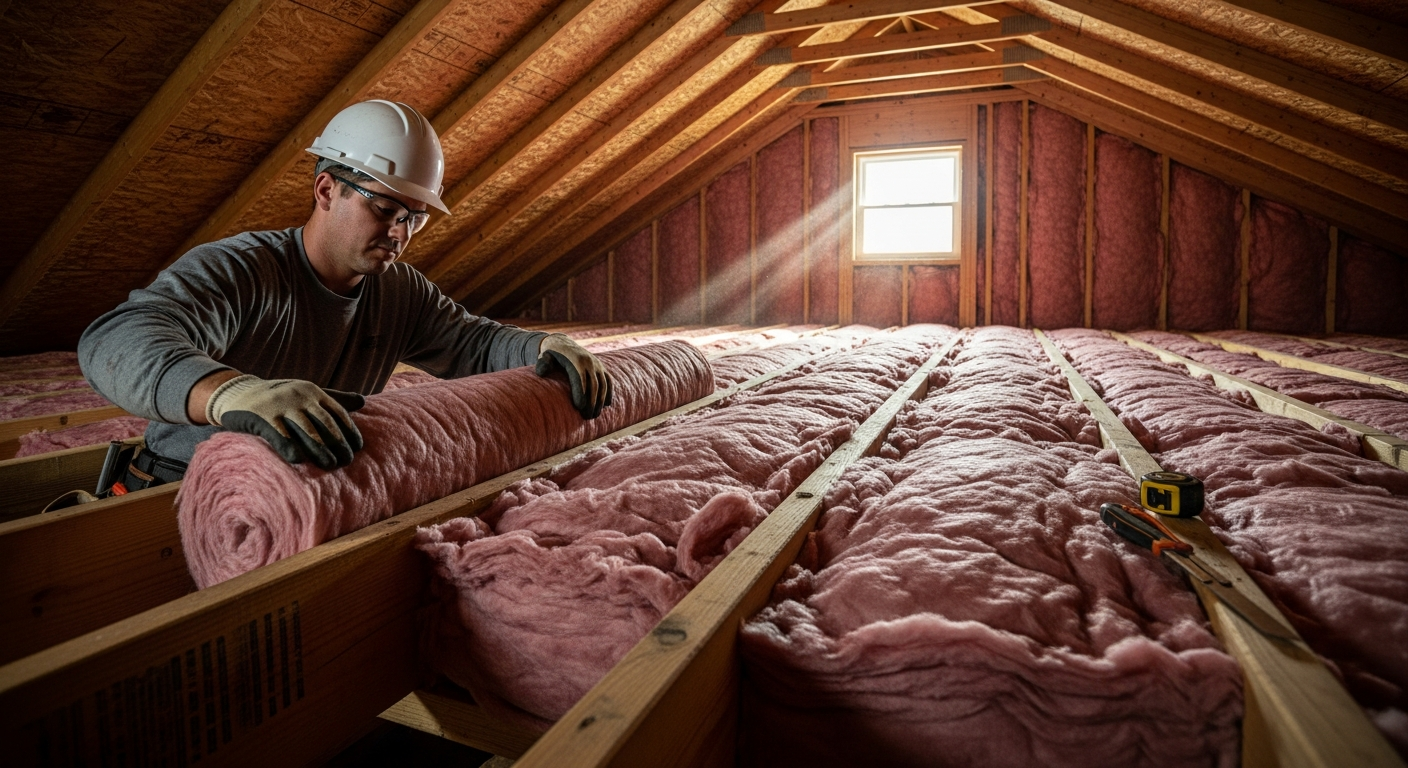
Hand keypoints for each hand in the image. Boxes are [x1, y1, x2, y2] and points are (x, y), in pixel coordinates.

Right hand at [206, 374, 364, 468]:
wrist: (238, 392)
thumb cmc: (280, 398)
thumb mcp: (306, 393)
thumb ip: (334, 398)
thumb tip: (363, 401)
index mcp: (313, 392)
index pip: (337, 412)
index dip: (349, 431)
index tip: (358, 447)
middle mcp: (299, 397)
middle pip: (325, 424)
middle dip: (338, 444)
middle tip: (348, 461)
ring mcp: (280, 406)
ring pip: (306, 431)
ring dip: (320, 450)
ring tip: (331, 465)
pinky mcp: (261, 416)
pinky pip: (279, 435)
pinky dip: (290, 447)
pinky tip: (300, 461)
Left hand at [536, 334, 612, 418]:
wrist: (563, 344)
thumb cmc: (551, 355)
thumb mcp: (544, 356)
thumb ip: (542, 363)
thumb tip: (542, 373)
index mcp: (576, 360)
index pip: (580, 378)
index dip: (581, 393)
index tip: (579, 408)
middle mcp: (589, 362)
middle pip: (594, 384)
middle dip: (592, 402)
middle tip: (588, 416)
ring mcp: (597, 364)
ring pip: (603, 384)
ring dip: (601, 401)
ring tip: (595, 415)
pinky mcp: (601, 367)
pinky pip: (609, 381)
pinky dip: (609, 393)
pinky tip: (606, 405)